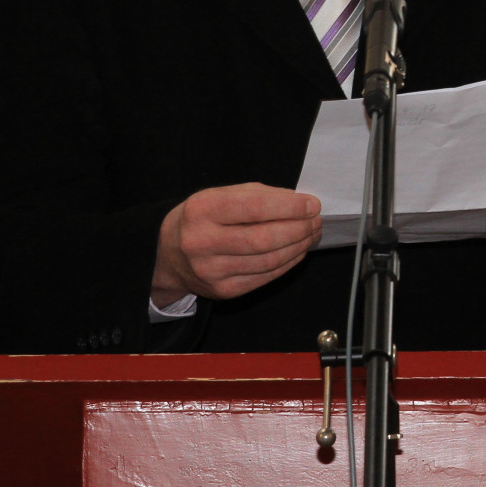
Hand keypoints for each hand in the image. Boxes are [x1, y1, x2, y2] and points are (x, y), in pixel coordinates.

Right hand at [151, 183, 321, 306]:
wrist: (169, 253)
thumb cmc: (203, 218)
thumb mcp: (221, 195)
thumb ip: (259, 195)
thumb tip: (299, 203)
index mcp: (202, 210)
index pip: (254, 208)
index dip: (288, 207)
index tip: (311, 204)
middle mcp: (202, 242)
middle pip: (263, 239)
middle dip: (298, 229)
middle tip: (316, 221)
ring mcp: (211, 271)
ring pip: (268, 261)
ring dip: (298, 247)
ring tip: (311, 234)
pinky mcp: (222, 291)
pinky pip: (264, 277)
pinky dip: (287, 264)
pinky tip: (297, 252)